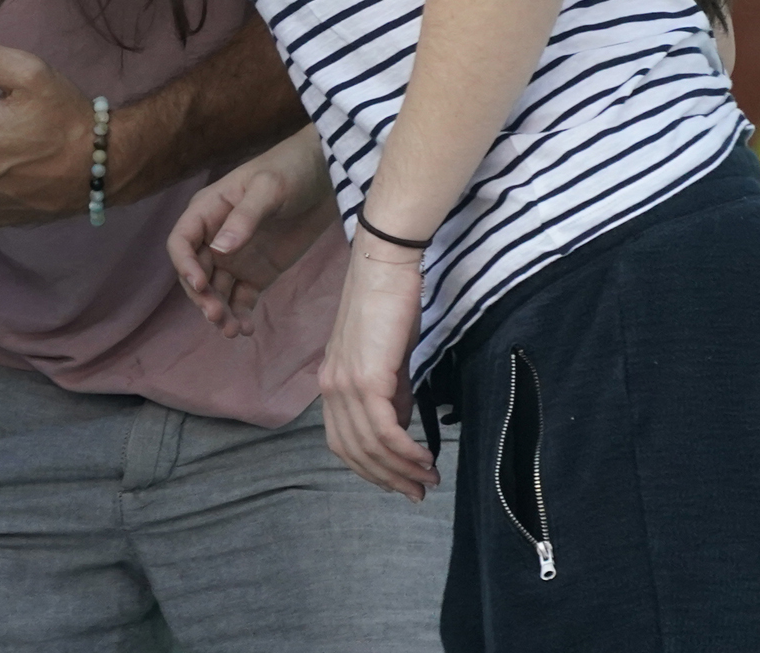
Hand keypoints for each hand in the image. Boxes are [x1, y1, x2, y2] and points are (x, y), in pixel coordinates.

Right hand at [168, 128, 335, 335]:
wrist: (326, 177)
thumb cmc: (290, 171)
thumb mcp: (268, 189)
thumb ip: (244, 218)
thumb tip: (220, 250)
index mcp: (208, 211)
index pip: (182, 242)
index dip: (184, 265)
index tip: (200, 285)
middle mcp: (215, 237)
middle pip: (196, 273)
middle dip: (201, 297)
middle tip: (218, 316)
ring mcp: (236, 257)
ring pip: (216, 291)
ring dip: (219, 311)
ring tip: (232, 331)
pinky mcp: (258, 273)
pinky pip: (242, 298)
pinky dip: (240, 314)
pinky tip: (247, 329)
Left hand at [317, 241, 437, 499]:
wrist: (385, 267)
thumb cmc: (388, 307)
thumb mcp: (387, 360)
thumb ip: (391, 395)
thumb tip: (400, 430)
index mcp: (330, 384)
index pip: (342, 442)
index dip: (370, 469)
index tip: (401, 483)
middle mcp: (330, 388)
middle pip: (353, 451)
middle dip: (388, 478)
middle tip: (419, 492)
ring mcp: (345, 383)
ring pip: (369, 445)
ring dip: (402, 469)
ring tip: (429, 479)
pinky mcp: (366, 377)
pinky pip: (384, 429)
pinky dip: (405, 451)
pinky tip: (425, 458)